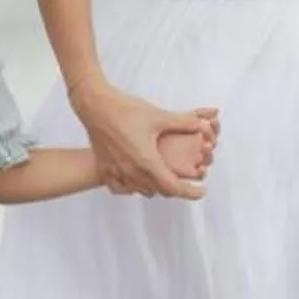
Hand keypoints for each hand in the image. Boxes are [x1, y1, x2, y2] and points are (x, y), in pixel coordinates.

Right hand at [77, 83, 207, 199]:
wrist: (94, 106)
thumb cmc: (125, 110)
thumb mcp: (159, 116)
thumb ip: (184, 123)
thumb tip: (204, 125)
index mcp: (146, 162)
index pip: (173, 187)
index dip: (191, 192)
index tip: (202, 191)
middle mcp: (131, 173)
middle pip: (159, 191)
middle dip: (176, 188)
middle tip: (188, 179)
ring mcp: (116, 173)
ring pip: (142, 190)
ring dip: (156, 187)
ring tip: (167, 176)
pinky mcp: (104, 169)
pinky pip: (122, 188)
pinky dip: (133, 188)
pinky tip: (139, 179)